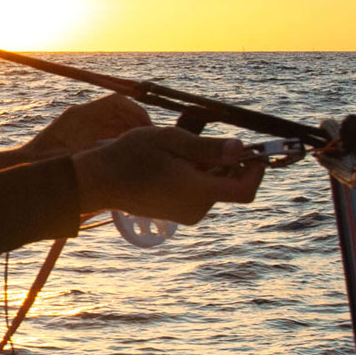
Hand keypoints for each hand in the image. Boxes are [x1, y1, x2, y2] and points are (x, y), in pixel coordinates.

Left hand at [0, 93, 151, 164]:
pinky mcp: (82, 134)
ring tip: (143, 149)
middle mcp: (83, 115)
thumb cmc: (46, 163)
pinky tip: (127, 155)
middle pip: (119, 111)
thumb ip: (99, 152)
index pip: (117, 102)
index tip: (149, 128)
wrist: (25, 165)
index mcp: (82, 115)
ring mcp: (82, 124)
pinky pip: (107, 131)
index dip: (137, 111)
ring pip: (115, 121)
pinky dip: (119, 139)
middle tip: (151, 141)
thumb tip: (127, 146)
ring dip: (130, 132)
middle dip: (137, 123)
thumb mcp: (75, 159)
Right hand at [71, 125, 264, 223]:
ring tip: (183, 151)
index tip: (253, 151)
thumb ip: (208, 147)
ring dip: (211, 169)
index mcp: (197, 192)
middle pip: (231, 187)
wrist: (99, 180)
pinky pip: (199, 194)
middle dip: (230, 164)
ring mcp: (185, 214)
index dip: (257, 170)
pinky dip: (198, 177)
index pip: (246, 190)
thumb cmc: (130, 156)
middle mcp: (196, 209)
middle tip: (211, 142)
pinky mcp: (176, 213)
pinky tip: (175, 163)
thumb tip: (241, 149)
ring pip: (214, 188)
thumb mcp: (171, 141)